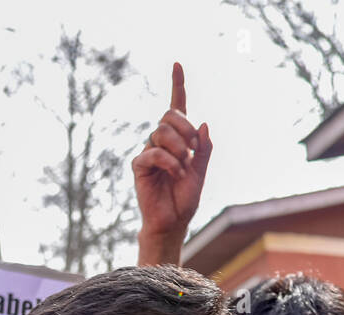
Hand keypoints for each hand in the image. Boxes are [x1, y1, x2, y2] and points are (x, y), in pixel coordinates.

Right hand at [132, 62, 211, 265]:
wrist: (172, 222)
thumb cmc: (184, 199)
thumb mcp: (201, 171)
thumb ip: (204, 148)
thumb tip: (204, 123)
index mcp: (177, 140)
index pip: (176, 107)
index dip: (177, 85)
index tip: (177, 63)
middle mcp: (160, 142)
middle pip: (169, 115)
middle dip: (186, 128)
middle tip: (194, 149)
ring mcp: (148, 152)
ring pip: (162, 132)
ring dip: (179, 148)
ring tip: (183, 167)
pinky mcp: (139, 165)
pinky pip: (153, 152)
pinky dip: (169, 162)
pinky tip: (175, 174)